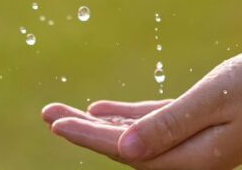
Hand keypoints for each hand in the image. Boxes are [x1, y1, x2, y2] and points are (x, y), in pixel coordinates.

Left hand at [42, 55, 241, 168]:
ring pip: (132, 134)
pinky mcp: (193, 123)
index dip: (88, 138)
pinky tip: (100, 110)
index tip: (55, 125)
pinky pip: (149, 123)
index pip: (126, 152)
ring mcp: (190, 141)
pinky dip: (124, 116)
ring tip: (62, 112)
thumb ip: (170, 127)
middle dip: (82, 130)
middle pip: (123, 146)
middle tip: (46, 113)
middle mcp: (187, 155)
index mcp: (192, 157)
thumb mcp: (213, 103)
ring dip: (97, 122)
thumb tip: (125, 151)